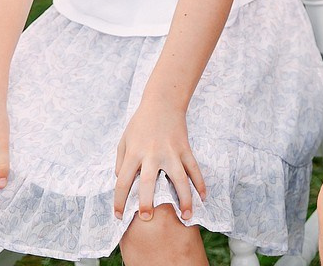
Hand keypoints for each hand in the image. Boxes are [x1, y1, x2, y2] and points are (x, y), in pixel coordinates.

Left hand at [113, 100, 206, 222]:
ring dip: (183, 199)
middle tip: (146, 219)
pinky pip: (194, 169)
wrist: (163, 102)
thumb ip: (120, 162)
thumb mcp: (124, 140)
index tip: (119, 216)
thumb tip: (120, 182)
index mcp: (134, 153)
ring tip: (186, 217)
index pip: (122, 181)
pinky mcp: (185, 149)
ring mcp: (171, 152)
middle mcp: (152, 154)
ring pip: (178, 179)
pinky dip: (200, 183)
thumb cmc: (140, 123)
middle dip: (146, 202)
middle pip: (147, 182)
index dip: (119, 201)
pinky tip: (203, 197)